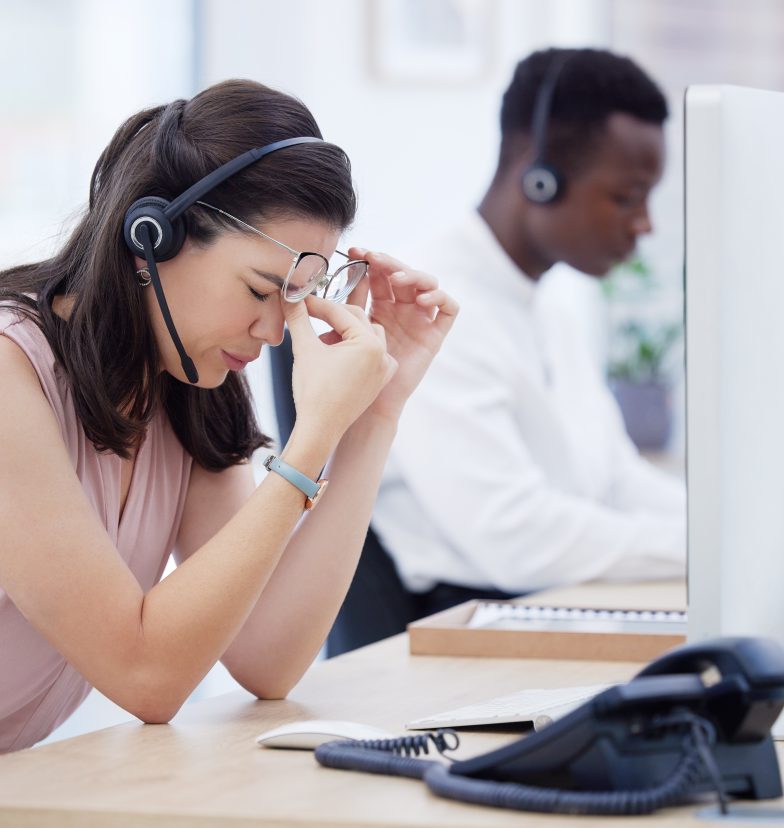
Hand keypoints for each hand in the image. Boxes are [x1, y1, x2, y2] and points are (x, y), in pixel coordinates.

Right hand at [282, 295, 396, 445]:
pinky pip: (372, 354)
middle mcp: (383, 354)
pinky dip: (356, 350)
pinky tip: (337, 356)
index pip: (340, 312)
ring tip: (322, 340)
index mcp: (369, 344)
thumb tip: (288, 295)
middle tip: (308, 314)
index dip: (316, 305)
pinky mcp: (380, 381)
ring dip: (345, 332)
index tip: (298, 299)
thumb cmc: (314, 392)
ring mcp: (384, 369)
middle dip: (331, 317)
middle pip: (356, 320)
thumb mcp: (305, 348)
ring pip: (366, 335)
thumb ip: (298, 318)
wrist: (320, 429)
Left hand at [345, 248, 458, 420]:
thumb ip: (334, 311)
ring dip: (414, 276)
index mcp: (380, 305)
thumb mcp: (341, 334)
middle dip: (389, 262)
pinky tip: (422, 299)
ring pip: (428, 283)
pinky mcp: (436, 335)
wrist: (369, 404)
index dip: (370, 259)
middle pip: (403, 274)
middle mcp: (403, 309)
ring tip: (396, 280)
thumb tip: (311, 285)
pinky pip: (449, 308)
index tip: (353, 252)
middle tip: (374, 259)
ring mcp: (421, 320)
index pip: (379, 274)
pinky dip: (439, 297)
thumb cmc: (351, 372)